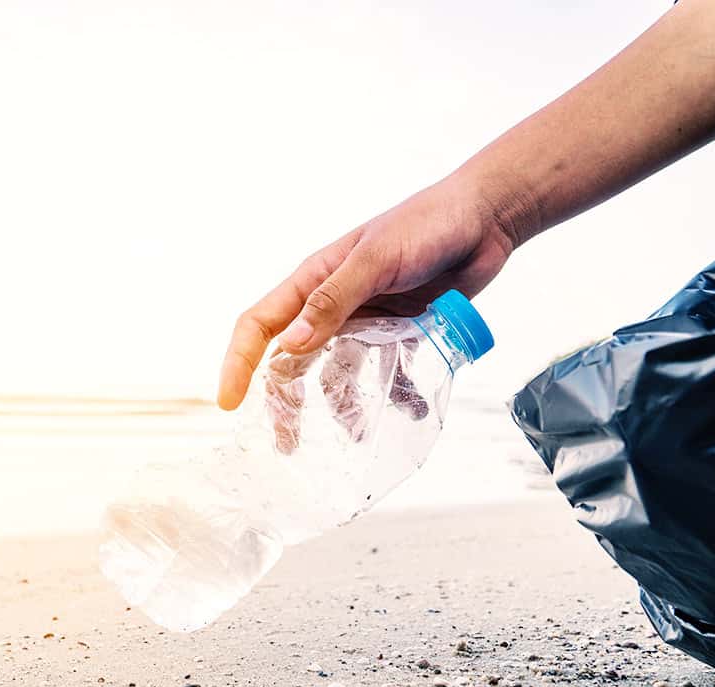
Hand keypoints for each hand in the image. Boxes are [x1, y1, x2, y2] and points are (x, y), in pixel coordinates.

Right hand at [217, 173, 514, 409]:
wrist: (485, 218)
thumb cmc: (425, 224)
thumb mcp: (374, 260)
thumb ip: (332, 301)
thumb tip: (288, 346)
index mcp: (313, 280)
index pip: (259, 325)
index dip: (238, 364)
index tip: (229, 403)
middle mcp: (332, 303)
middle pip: (293, 359)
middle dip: (286, 400)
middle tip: (287, 440)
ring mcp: (366, 318)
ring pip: (338, 371)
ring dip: (342, 405)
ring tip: (356, 434)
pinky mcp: (399, 330)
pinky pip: (387, 369)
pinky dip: (394, 392)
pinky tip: (408, 408)